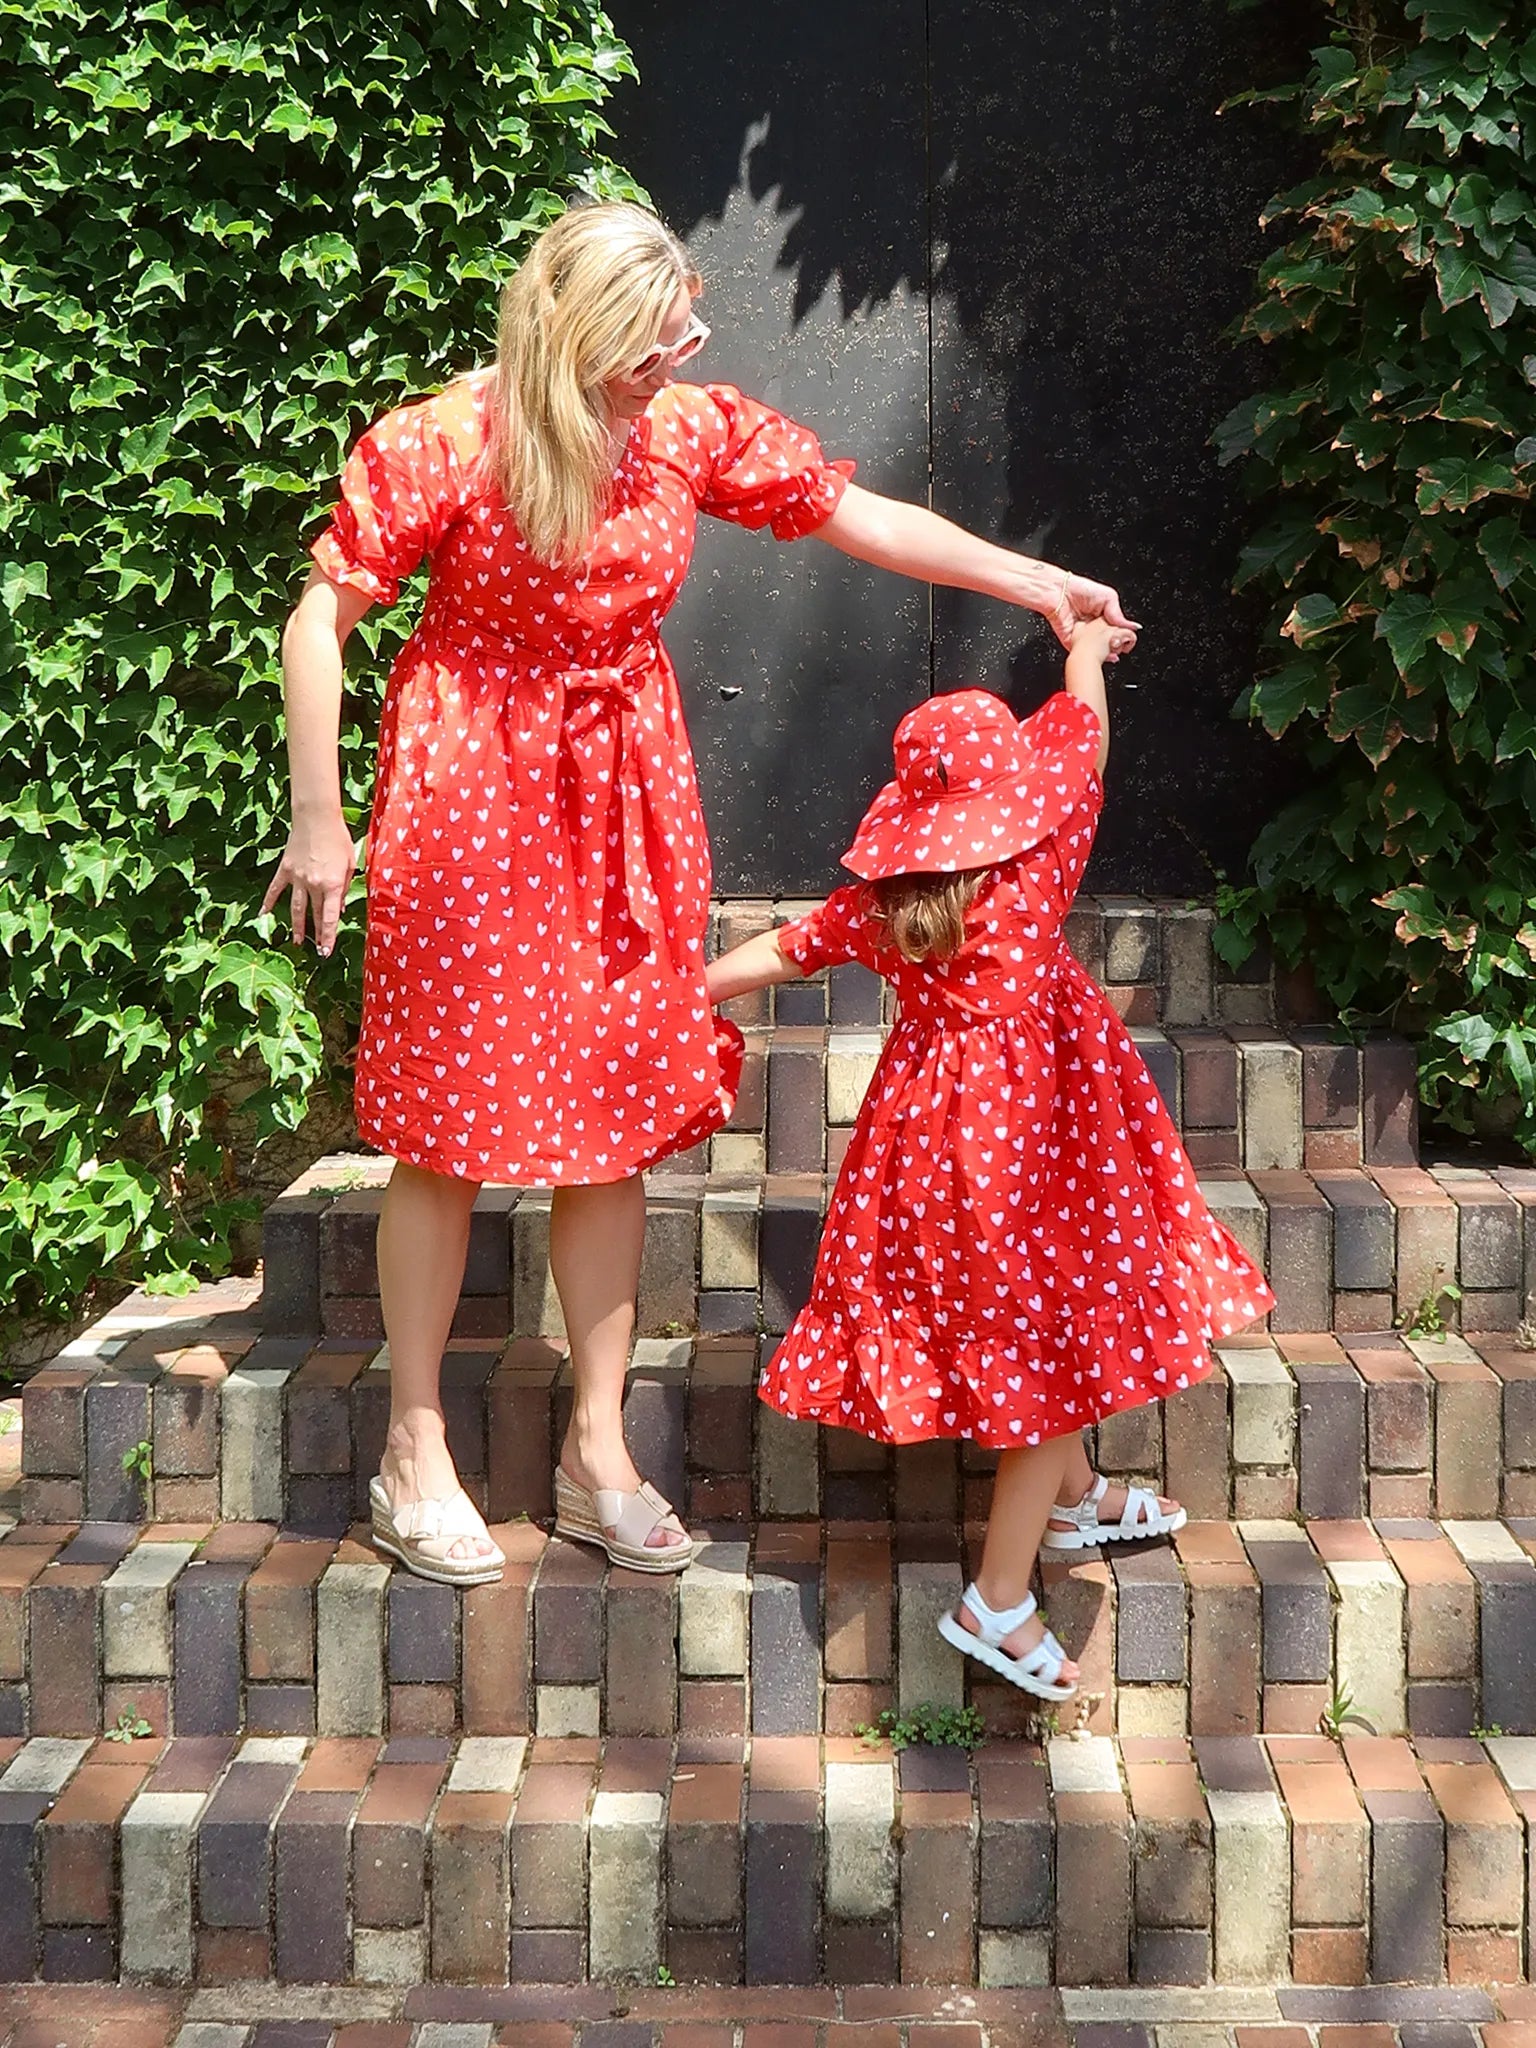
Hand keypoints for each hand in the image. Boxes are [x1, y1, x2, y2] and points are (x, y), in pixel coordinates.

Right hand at [261, 812, 357, 956]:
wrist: (317, 817)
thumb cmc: (338, 838)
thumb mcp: (350, 863)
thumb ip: (346, 887)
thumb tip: (341, 908)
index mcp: (333, 884)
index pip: (330, 917)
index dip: (328, 936)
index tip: (327, 951)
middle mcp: (313, 884)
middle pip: (315, 914)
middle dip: (317, 935)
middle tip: (318, 952)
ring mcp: (297, 878)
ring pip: (296, 908)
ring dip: (297, 926)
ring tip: (297, 941)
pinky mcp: (285, 869)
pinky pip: (276, 890)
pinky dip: (269, 903)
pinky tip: (263, 915)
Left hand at [1044, 573, 1140, 659]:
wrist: (1059, 591)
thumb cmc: (1079, 589)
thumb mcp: (1108, 597)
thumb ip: (1119, 614)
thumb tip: (1132, 627)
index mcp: (1101, 617)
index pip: (1115, 631)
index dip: (1121, 636)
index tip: (1126, 639)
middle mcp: (1092, 627)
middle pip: (1106, 642)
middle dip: (1114, 645)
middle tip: (1118, 643)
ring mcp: (1081, 635)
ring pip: (1095, 649)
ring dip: (1104, 652)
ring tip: (1112, 649)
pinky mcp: (1070, 641)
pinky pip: (1081, 651)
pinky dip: (1090, 655)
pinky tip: (1100, 653)